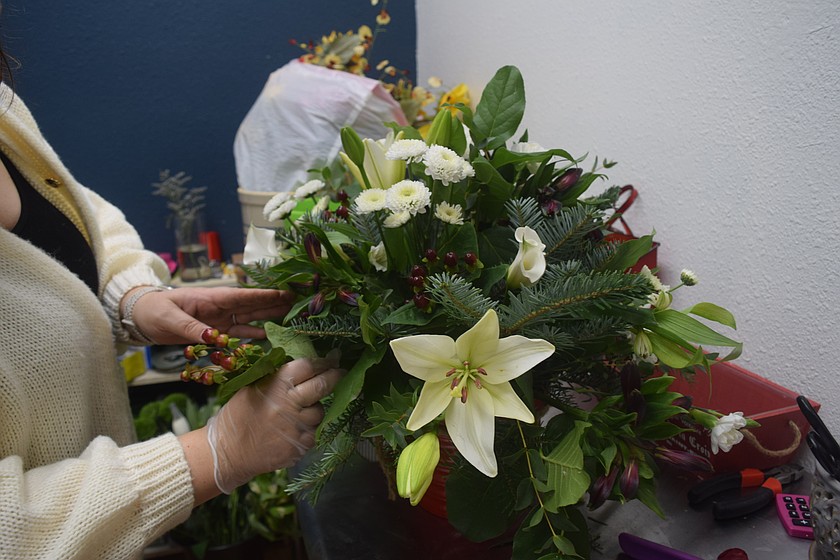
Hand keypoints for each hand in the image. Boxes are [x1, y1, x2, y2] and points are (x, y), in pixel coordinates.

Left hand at [126, 286, 293, 343]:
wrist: (140, 316)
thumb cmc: (153, 311)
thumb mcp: (169, 319)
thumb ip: (192, 328)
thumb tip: (214, 338)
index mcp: (214, 298)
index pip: (246, 297)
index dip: (268, 296)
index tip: (289, 294)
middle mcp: (221, 307)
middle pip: (255, 305)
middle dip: (278, 304)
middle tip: (302, 304)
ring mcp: (220, 319)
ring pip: (251, 318)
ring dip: (270, 318)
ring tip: (293, 318)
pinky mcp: (215, 331)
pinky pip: (238, 333)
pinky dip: (253, 334)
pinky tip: (268, 336)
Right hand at [205, 356, 342, 492]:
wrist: (227, 452)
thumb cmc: (239, 416)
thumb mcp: (253, 387)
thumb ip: (278, 376)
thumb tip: (306, 365)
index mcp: (275, 385)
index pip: (307, 367)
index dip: (322, 362)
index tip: (332, 359)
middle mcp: (289, 404)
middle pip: (322, 385)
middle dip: (335, 376)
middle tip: (340, 372)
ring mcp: (297, 427)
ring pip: (320, 411)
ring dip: (315, 408)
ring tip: (298, 412)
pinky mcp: (301, 445)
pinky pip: (315, 431)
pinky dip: (309, 428)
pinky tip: (294, 429)